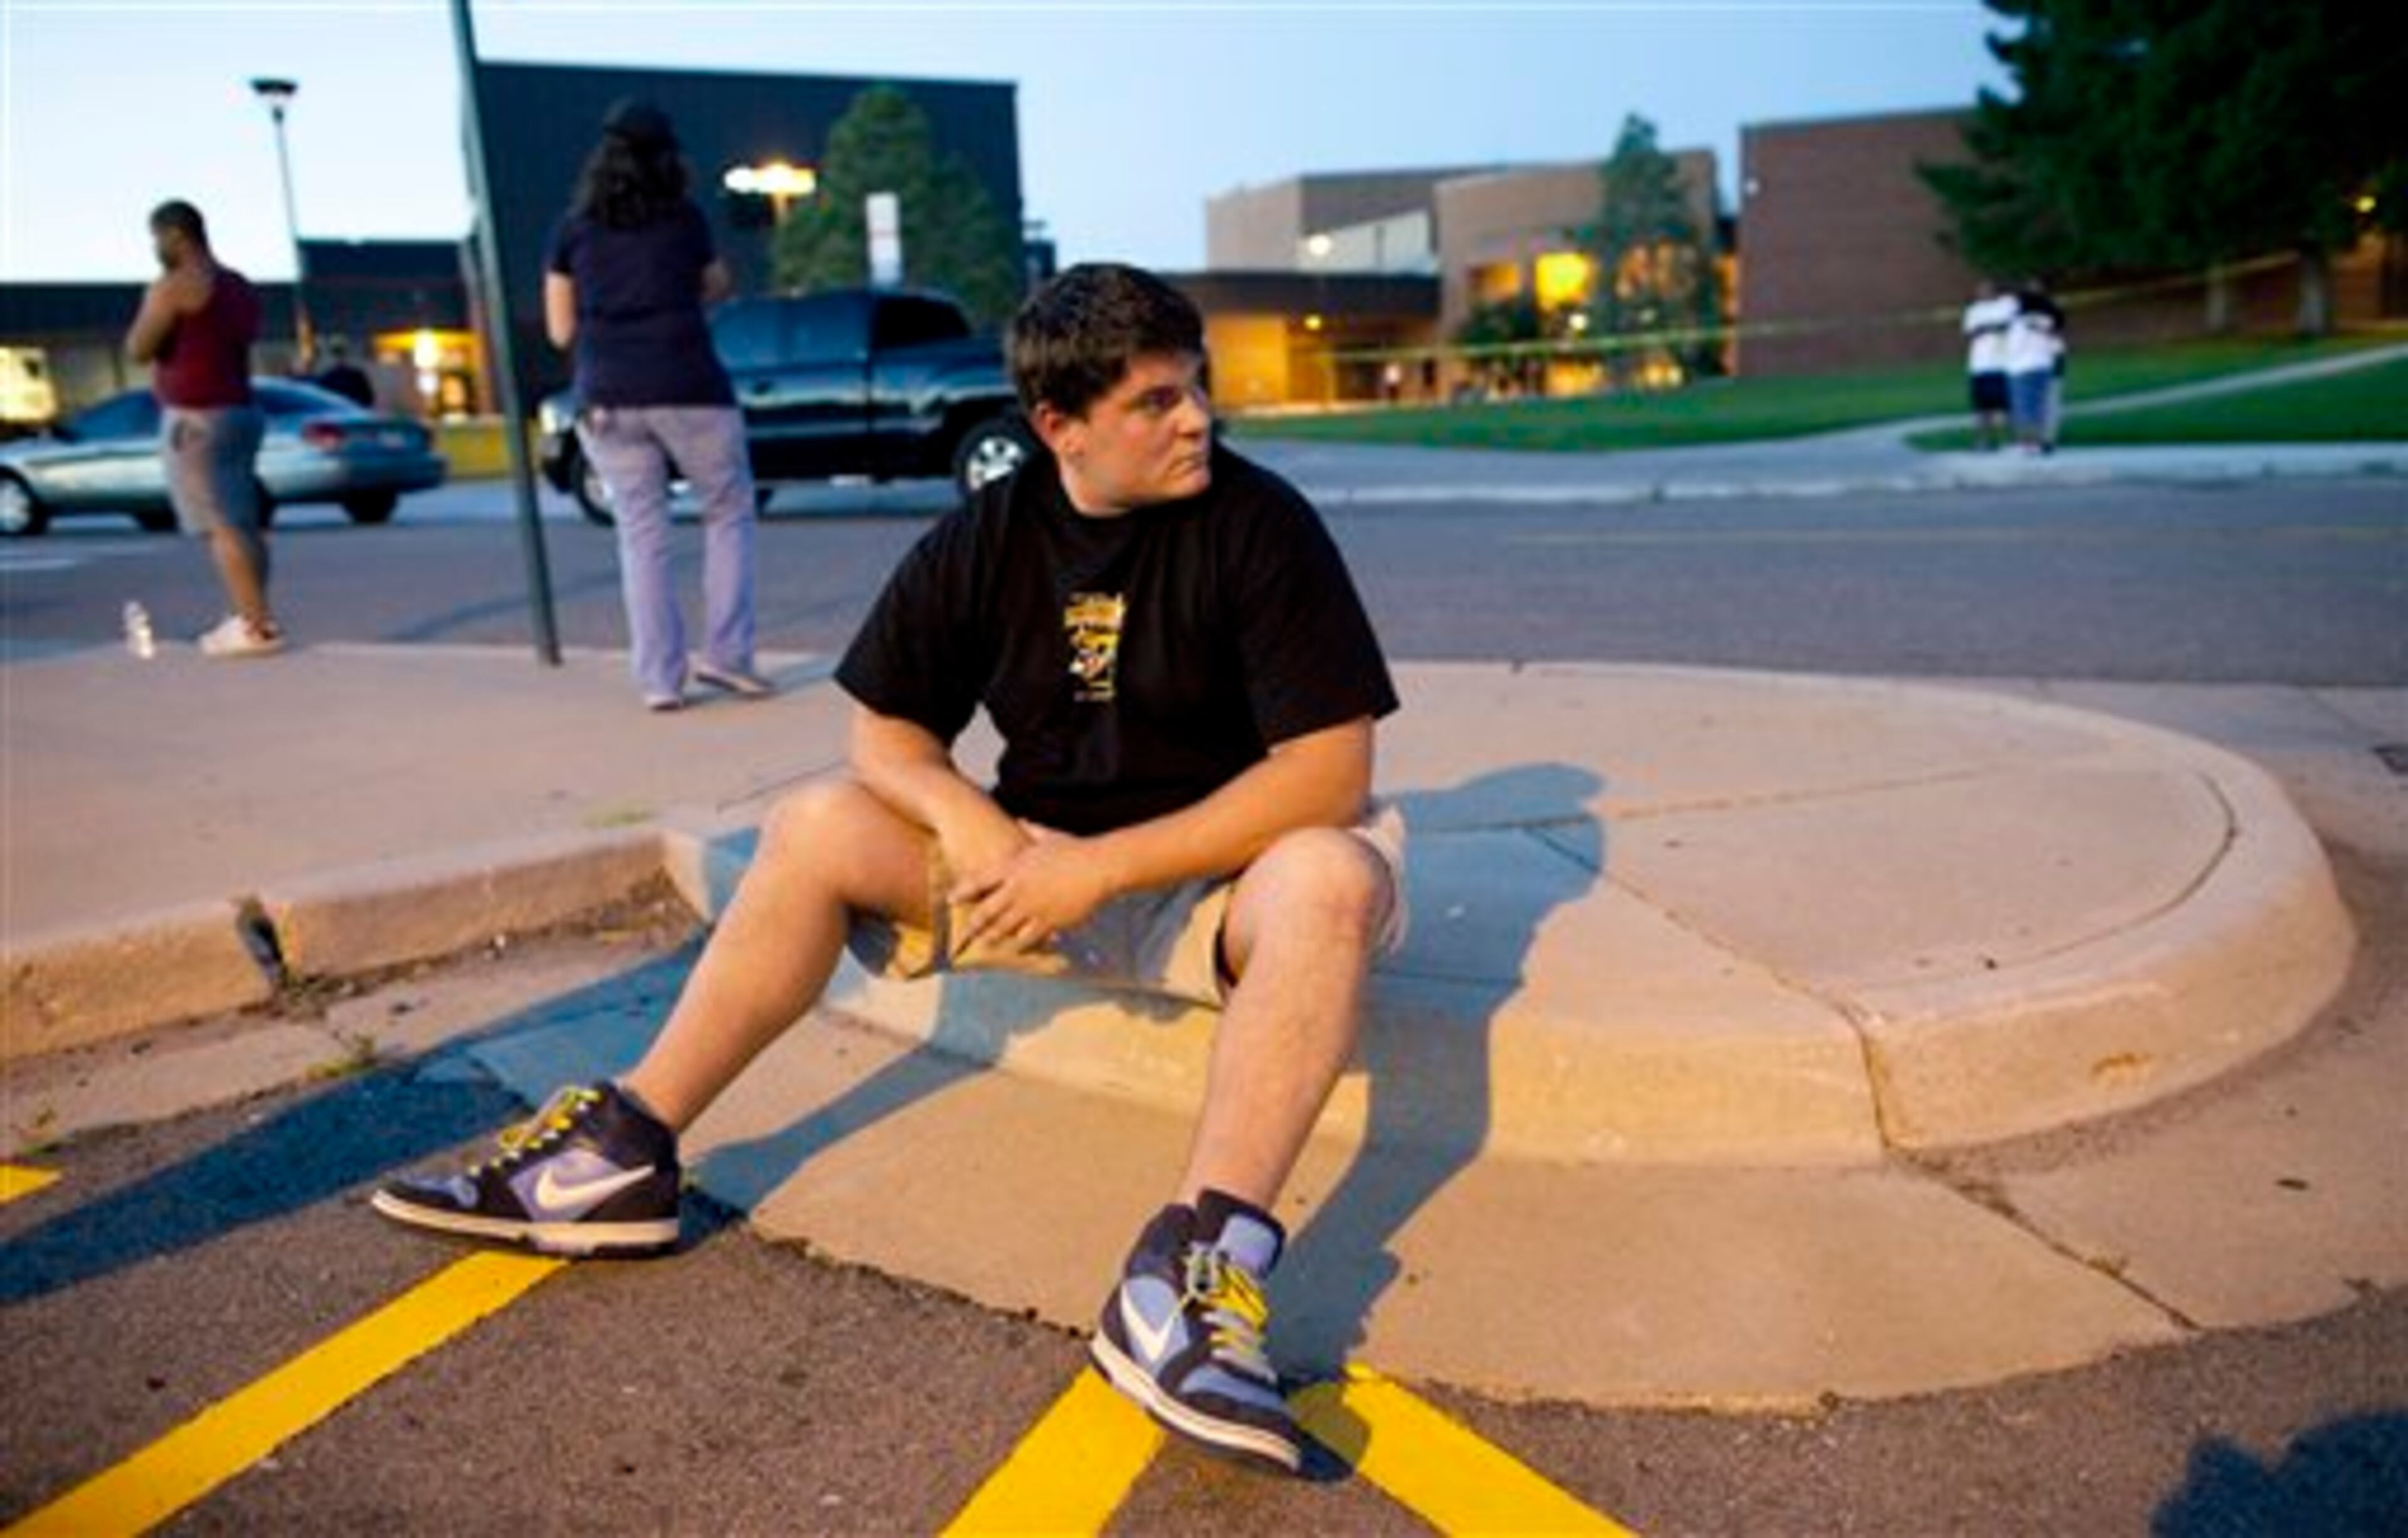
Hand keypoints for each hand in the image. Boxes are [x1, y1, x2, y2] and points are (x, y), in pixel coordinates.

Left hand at [950, 825, 1112, 956]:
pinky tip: (1017, 948)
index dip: (963, 892)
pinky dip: (1020, 944)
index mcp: (1014, 868)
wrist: (1097, 867)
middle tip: (965, 933)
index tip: (951, 900)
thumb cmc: (1075, 849)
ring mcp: (1031, 908)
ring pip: (1003, 929)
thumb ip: (1031, 830)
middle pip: (986, 911)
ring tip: (986, 943)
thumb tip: (1022, 820)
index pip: (979, 882)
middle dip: (973, 924)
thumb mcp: (1048, 836)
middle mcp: (1017, 890)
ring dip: (993, 937)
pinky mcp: (1047, 922)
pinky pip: (1027, 939)